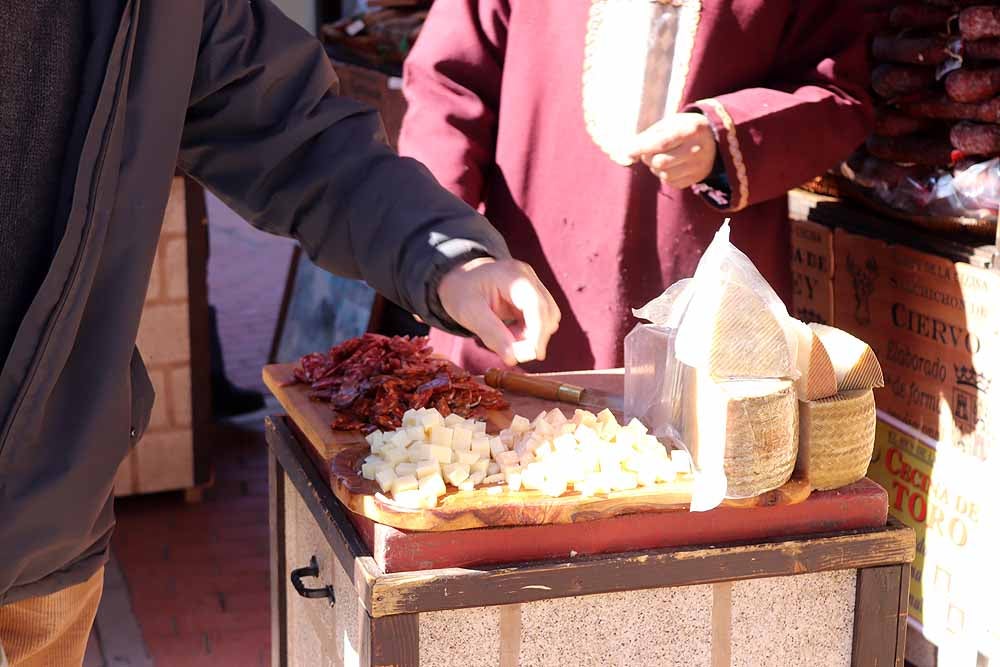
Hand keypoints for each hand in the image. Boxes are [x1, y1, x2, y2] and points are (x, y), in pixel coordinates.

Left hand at [438, 258, 559, 365]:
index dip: (539, 332)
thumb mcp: (468, 313)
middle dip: (535, 337)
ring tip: (505, 339)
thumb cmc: (460, 291)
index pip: (536, 305)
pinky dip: (529, 333)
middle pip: (547, 312)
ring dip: (532, 336)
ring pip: (547, 317)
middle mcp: (528, 277)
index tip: (534, 355)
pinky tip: (509, 333)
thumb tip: (513, 359)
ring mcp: (532, 285)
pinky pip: (540, 319)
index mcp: (512, 275)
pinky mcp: (532, 296)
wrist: (459, 279)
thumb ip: (491, 334)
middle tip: (513, 353)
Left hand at [627, 113, 716, 189]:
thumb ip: (649, 135)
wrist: (714, 138)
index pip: (662, 142)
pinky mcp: (697, 178)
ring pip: (664, 175)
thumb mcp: (670, 122)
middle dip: (648, 158)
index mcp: (691, 129)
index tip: (628, 151)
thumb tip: (627, 152)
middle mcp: (697, 149)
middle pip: (660, 162)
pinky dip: (665, 175)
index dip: (642, 148)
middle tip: (648, 151)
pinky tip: (672, 164)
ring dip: (656, 167)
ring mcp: (699, 166)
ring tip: (662, 157)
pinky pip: (671, 182)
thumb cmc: (684, 127)